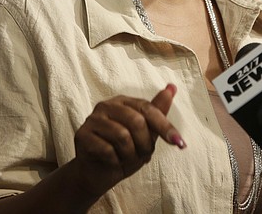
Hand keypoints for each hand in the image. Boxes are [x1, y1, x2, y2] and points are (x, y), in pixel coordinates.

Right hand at [70, 83, 184, 200]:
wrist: (97, 174)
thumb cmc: (123, 152)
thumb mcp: (146, 135)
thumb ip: (158, 112)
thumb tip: (172, 87)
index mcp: (124, 102)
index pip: (148, 109)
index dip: (165, 127)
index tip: (179, 143)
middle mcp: (107, 105)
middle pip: (136, 121)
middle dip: (144, 144)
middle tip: (143, 156)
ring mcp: (92, 119)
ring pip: (122, 136)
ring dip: (129, 155)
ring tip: (126, 159)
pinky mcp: (81, 135)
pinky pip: (106, 149)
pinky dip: (115, 161)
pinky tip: (112, 162)